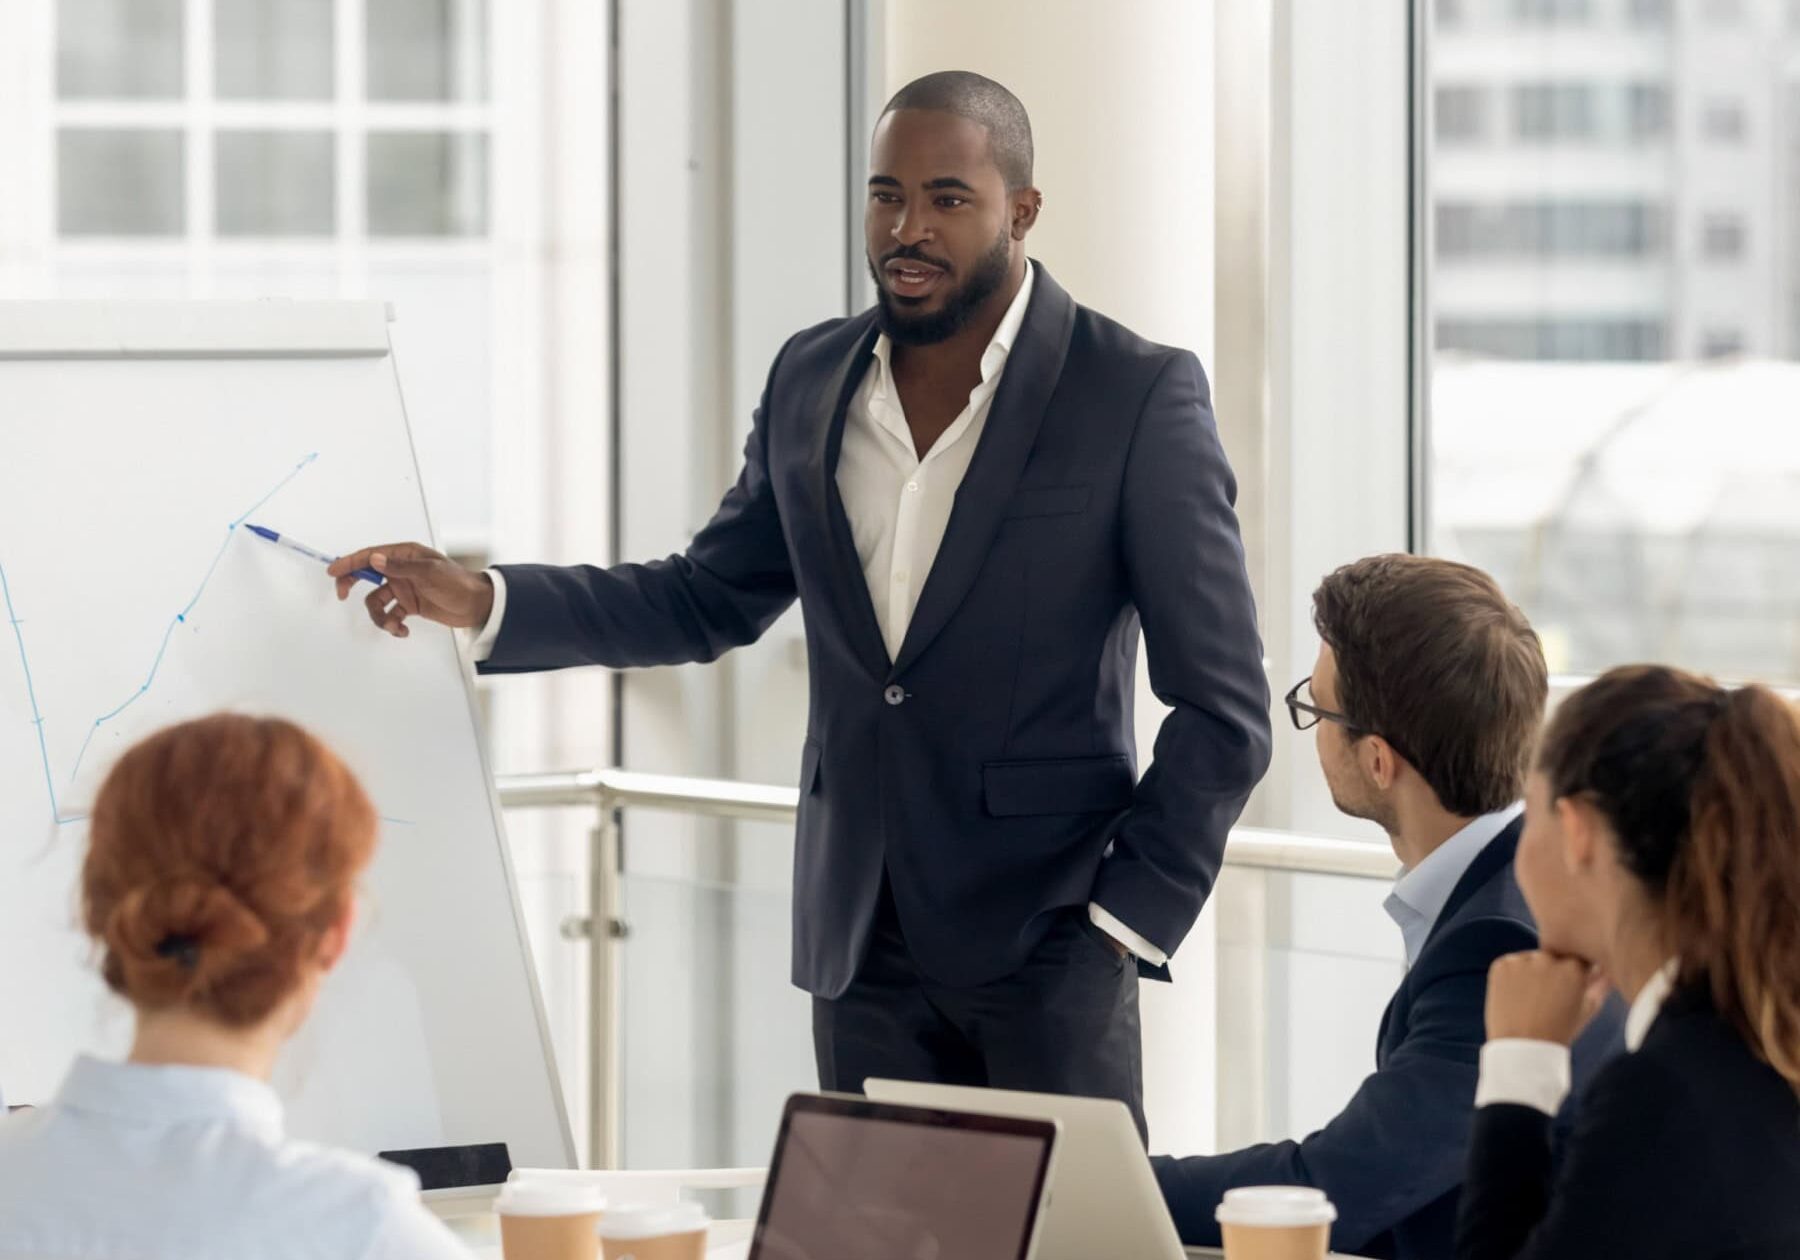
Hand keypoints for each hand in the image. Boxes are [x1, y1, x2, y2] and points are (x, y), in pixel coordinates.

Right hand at [327, 542, 494, 636]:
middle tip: (342, 595)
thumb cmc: (458, 583)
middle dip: (353, 585)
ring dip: (380, 616)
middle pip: (367, 576)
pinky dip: (392, 624)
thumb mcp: (430, 572)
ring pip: (377, 601)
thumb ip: (401, 567)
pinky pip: (390, 614)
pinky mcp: (409, 605)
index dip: (350, 562)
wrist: (477, 606)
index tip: (333, 571)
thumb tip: (375, 559)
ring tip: (394, 625)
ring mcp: (404, 588)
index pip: (372, 556)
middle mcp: (402, 570)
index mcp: (406, 555)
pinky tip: (402, 630)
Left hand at [1485, 950, 1610, 1045]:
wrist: (1523, 1048)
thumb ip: (1600, 986)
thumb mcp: (1586, 1010)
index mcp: (1574, 969)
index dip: (1572, 974)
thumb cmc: (1559, 1031)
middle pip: (1552, 957)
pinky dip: (1511, 976)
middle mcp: (1548, 959)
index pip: (1577, 957)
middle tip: (1545, 998)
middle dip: (1551, 971)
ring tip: (1530, 1001)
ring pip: (1531, 959)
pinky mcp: (1501, 965)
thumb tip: (1607, 970)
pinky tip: (1515, 998)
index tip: (1566, 989)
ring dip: (1531, 972)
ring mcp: (1522, 961)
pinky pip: (1510, 964)